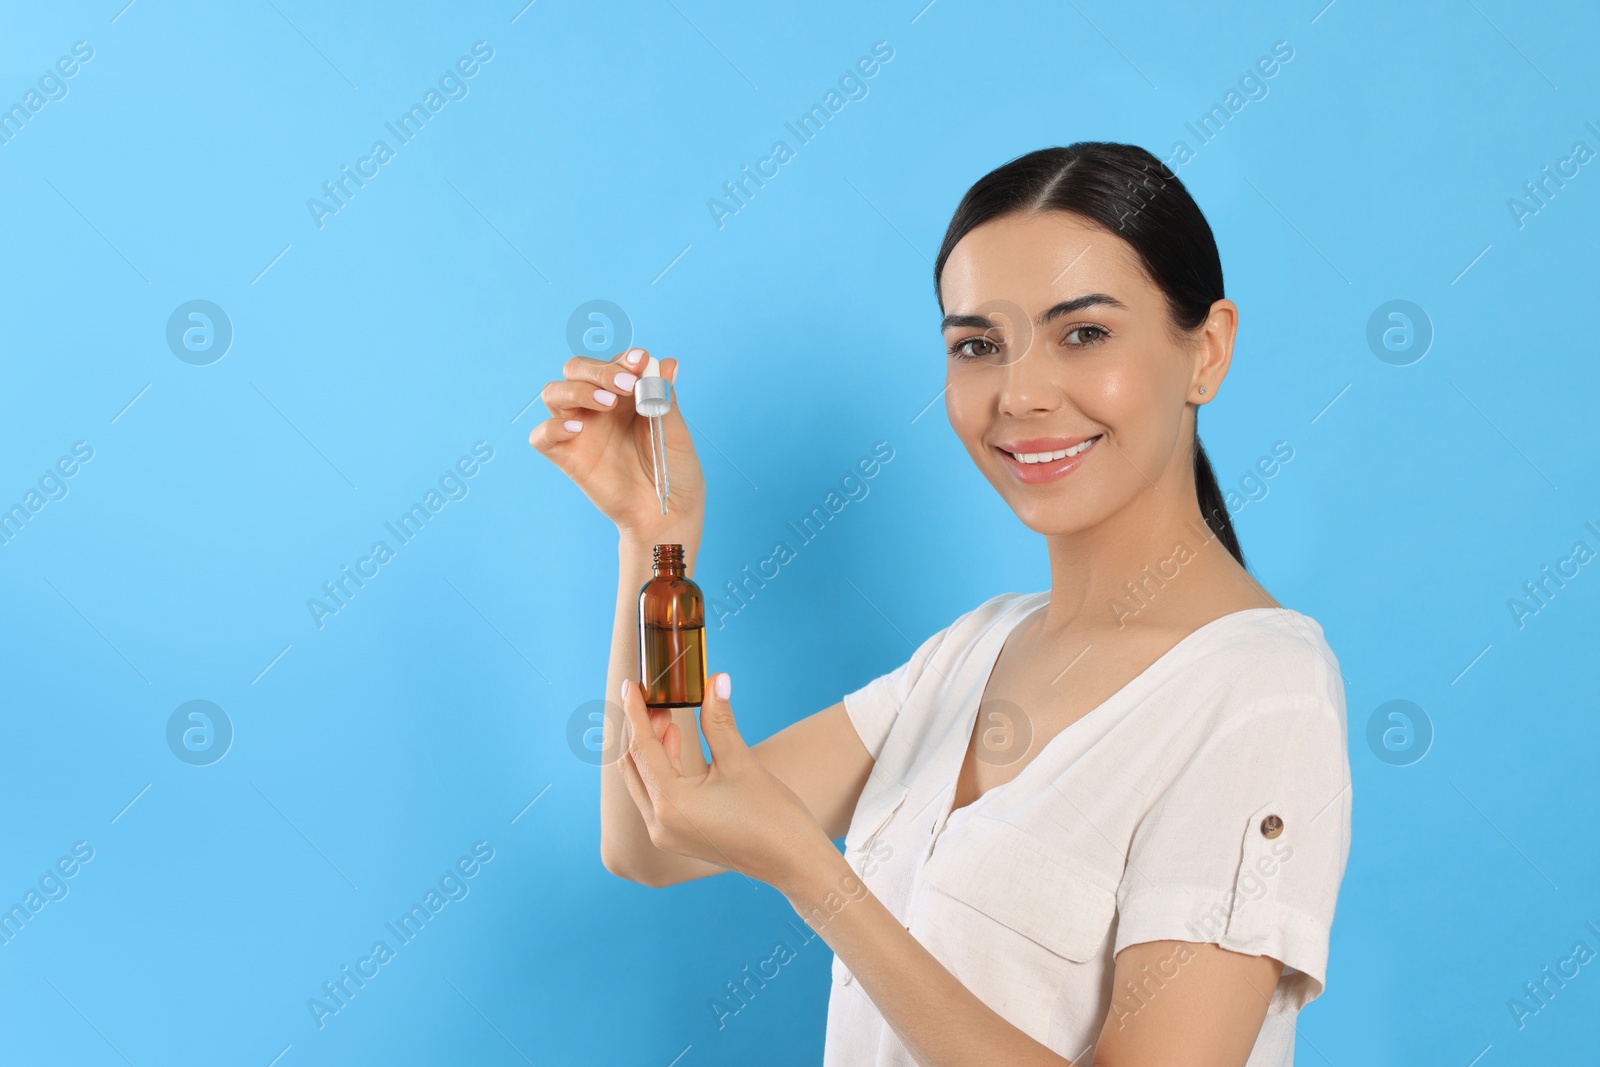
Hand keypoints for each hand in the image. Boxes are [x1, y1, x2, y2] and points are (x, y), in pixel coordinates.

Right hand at [528, 347, 705, 542]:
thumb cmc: (676, 473)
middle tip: (626, 386)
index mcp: (625, 396)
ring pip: (554, 392)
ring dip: (578, 390)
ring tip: (608, 404)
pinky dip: (552, 427)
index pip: (612, 363)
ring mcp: (580, 431)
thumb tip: (664, 362)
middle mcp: (598, 409)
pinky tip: (578, 430)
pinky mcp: (568, 457)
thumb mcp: (675, 431)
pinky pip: (541, 436)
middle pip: (576, 369)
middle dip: (598, 369)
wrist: (668, 514)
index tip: (640, 362)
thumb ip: (663, 397)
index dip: (622, 359)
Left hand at [615, 672, 827, 892]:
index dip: (635, 712)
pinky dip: (661, 769)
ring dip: (650, 749)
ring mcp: (666, 834)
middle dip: (640, 729)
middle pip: (633, 765)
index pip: (642, 747)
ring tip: (669, 717)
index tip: (630, 684)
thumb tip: (716, 679)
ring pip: (642, 781)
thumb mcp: (741, 761)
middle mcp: (659, 824)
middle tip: (658, 699)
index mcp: (671, 803)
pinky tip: (678, 745)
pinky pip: (655, 797)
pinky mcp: (677, 838)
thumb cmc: (772, 816)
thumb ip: (719, 720)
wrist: (793, 862)